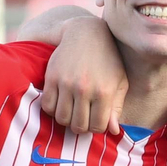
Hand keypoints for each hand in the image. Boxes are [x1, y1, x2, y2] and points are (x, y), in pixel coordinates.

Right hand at [41, 14, 126, 134]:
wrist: (86, 33)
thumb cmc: (108, 60)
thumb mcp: (119, 82)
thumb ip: (117, 107)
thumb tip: (113, 131)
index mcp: (104, 92)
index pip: (97, 127)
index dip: (96, 128)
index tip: (95, 121)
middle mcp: (85, 89)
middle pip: (78, 126)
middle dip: (81, 126)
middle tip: (82, 118)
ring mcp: (66, 83)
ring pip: (61, 118)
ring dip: (66, 119)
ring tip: (72, 111)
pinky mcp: (51, 77)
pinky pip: (47, 106)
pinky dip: (52, 109)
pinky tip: (60, 103)